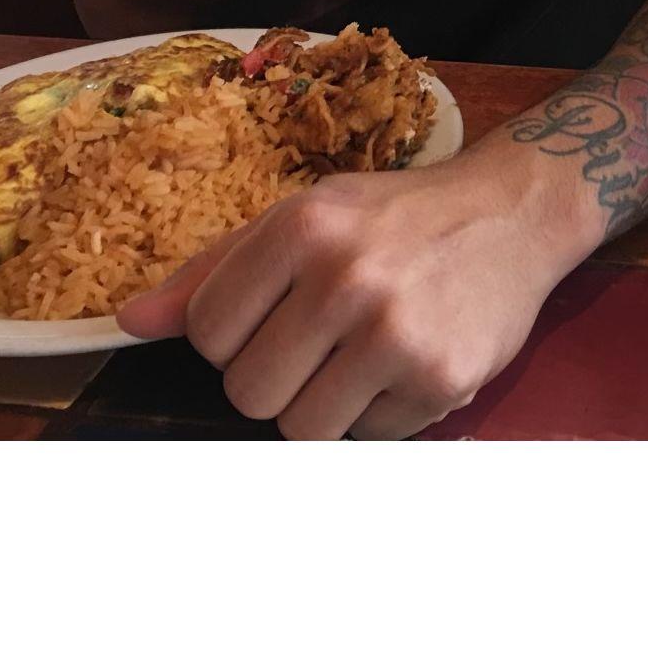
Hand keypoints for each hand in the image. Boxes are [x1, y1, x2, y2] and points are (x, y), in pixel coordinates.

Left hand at [116, 158, 558, 439]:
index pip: (206, 333)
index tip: (273, 317)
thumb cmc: (400, 216)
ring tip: (360, 356)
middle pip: (248, 391)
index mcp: (305, 226)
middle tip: (321, 341)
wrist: (515, 211)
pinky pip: (370, 437)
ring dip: (324, 404)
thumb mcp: (312, 213)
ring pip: (301, 428)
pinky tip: (407, 361)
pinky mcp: (440, 377)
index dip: (232, 337)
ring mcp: (396, 332)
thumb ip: (219, 269)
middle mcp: (348, 276)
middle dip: (276, 376)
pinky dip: (381, 411)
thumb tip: (132, 323)